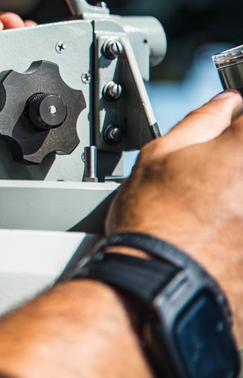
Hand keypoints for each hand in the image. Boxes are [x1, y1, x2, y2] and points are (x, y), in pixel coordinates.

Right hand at [106, 90, 242, 339]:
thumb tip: (224, 106)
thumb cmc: (156, 222)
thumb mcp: (159, 155)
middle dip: (230, 164)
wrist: (163, 285)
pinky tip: (218, 233)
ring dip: (231, 197)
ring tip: (213, 209)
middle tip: (213, 176)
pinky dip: (234, 225)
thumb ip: (200, 122)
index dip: (239, 120)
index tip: (230, 125)